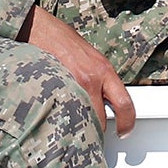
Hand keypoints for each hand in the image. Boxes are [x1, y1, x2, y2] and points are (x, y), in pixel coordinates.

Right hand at [21, 5, 135, 135]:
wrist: (41, 28)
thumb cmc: (64, 41)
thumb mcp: (90, 58)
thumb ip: (99, 80)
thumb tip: (105, 102)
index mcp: (104, 70)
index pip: (125, 103)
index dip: (127, 123)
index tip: (124, 132)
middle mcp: (93, 77)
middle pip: (102, 119)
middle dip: (97, 132)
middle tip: (93, 139)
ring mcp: (74, 83)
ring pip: (83, 119)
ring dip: (79, 129)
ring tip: (73, 133)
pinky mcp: (56, 86)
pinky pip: (64, 111)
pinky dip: (63, 120)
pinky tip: (58, 121)